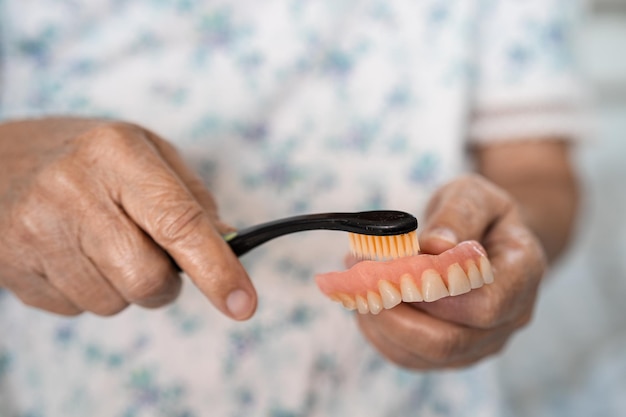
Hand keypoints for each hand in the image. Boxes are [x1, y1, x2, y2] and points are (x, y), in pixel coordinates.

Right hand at [0, 118, 255, 318]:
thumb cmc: (88, 157)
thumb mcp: (146, 153)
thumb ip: (191, 200)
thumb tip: (229, 247)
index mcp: (117, 153)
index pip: (177, 222)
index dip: (216, 269)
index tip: (243, 305)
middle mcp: (73, 190)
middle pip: (147, 278)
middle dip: (165, 284)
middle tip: (156, 259)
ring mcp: (35, 230)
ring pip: (112, 304)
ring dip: (123, 287)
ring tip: (101, 245)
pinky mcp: (12, 266)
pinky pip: (76, 310)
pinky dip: (88, 291)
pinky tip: (71, 254)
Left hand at [355, 174, 545, 368]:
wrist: (488, 239)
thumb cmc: (480, 214)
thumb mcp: (473, 194)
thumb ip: (459, 214)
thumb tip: (435, 244)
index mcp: (522, 275)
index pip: (484, 305)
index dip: (434, 291)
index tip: (394, 264)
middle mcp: (509, 318)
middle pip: (449, 341)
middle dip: (395, 312)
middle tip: (360, 279)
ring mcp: (482, 342)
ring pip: (424, 356)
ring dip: (381, 322)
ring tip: (357, 286)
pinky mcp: (454, 353)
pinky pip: (411, 357)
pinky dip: (380, 333)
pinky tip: (365, 303)